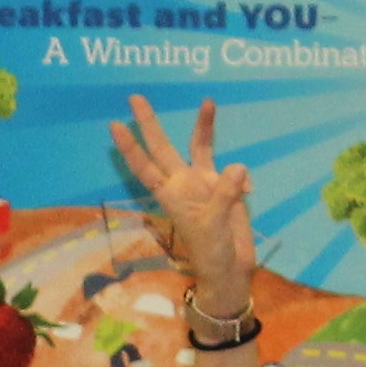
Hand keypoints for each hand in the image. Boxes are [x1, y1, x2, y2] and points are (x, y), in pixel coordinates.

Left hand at [109, 95, 255, 317]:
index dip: (131, 148)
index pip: (146, 167)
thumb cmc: (212, 253)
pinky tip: (250, 191)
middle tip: (134, 97)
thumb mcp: (214, 227)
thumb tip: (238, 168)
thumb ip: (224, 195)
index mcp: (172, 195)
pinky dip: (242, 175)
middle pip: (163, 148)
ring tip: (208, 102)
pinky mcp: (224, 185)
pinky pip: (231, 168)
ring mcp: (203, 183)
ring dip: (204, 126)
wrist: (230, 269)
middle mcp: (183, 184)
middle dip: (149, 124)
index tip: (115, 126)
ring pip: (199, 147)